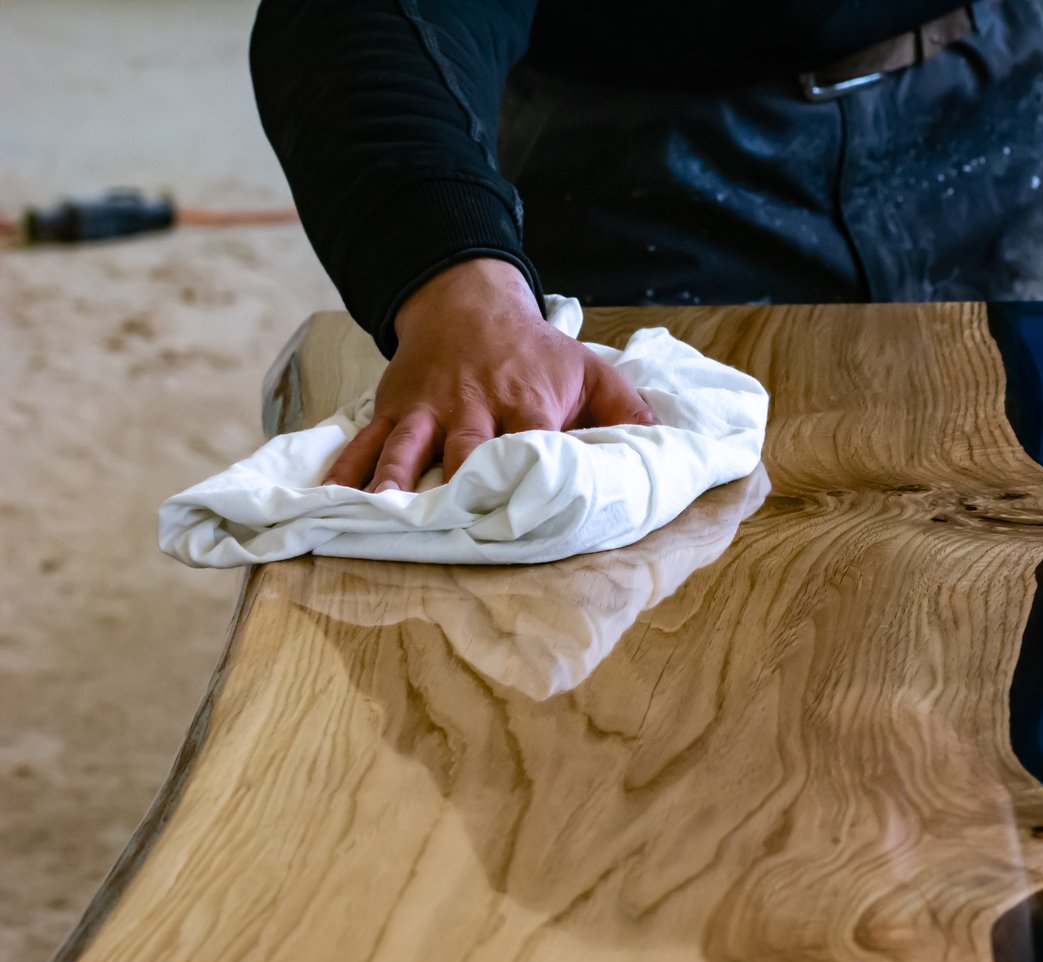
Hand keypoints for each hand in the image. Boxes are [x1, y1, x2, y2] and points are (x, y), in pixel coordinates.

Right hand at [323, 258, 654, 491]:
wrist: (469, 302)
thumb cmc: (537, 351)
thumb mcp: (591, 371)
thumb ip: (628, 412)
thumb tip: (670, 447)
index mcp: (527, 402)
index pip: (533, 444)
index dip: (532, 478)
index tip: (532, 516)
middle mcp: (474, 407)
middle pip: (466, 453)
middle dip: (462, 490)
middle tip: (457, 530)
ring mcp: (428, 410)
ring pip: (406, 449)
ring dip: (395, 483)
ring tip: (385, 516)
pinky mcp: (394, 409)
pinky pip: (364, 442)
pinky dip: (343, 472)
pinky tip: (325, 501)